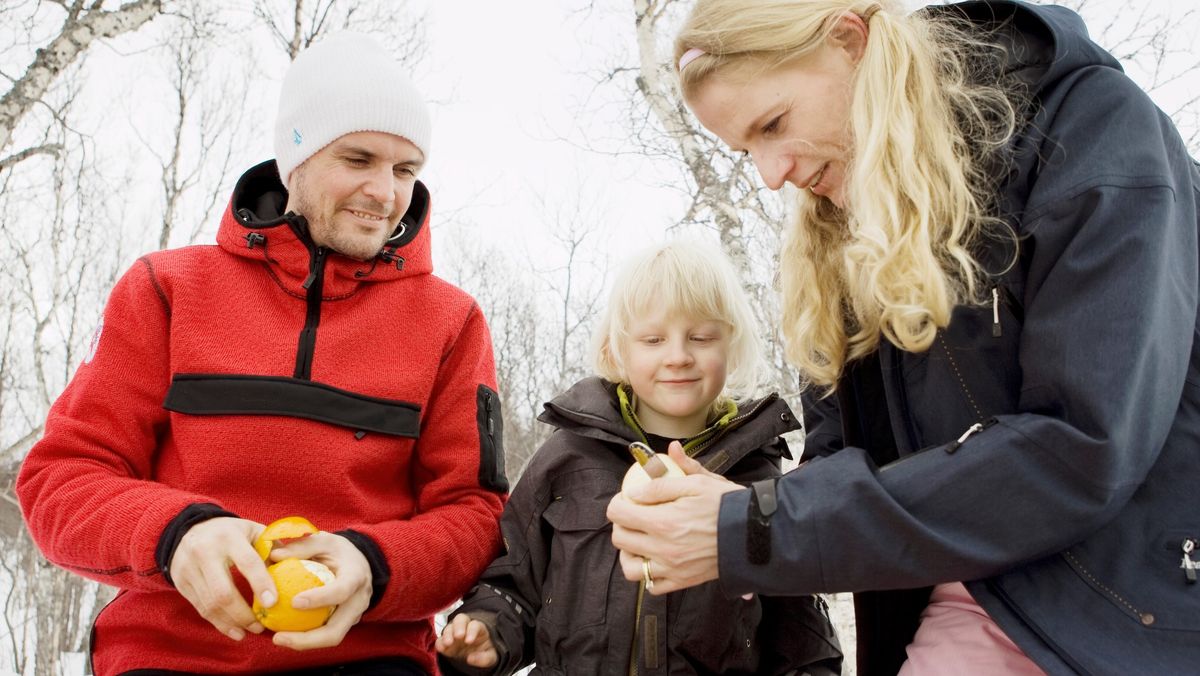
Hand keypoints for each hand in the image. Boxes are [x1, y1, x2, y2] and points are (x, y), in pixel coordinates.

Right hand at [169, 516, 272, 640]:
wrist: (188, 529)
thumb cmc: (230, 532)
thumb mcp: (251, 530)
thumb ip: (272, 547)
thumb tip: (294, 568)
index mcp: (229, 537)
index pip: (247, 562)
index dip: (261, 584)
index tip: (273, 603)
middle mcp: (206, 553)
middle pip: (223, 592)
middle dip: (243, 614)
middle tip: (260, 627)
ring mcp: (190, 569)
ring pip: (210, 604)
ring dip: (231, 623)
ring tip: (249, 632)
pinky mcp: (181, 582)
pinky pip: (200, 608)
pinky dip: (218, 622)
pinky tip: (233, 630)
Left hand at [267, 531, 372, 649]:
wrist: (361, 563)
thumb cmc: (339, 551)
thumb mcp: (325, 540)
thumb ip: (302, 547)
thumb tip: (274, 556)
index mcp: (356, 576)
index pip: (342, 591)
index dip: (320, 599)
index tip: (294, 602)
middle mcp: (358, 601)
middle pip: (336, 631)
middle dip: (307, 640)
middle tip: (278, 637)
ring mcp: (353, 616)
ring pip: (331, 638)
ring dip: (303, 643)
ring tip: (277, 638)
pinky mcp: (345, 623)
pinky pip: (325, 635)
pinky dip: (305, 637)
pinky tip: (284, 633)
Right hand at [435, 612, 498, 667]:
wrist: (477, 655)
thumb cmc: (485, 652)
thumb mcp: (491, 656)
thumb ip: (485, 658)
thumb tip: (470, 659)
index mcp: (479, 628)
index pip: (475, 624)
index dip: (472, 631)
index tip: (469, 641)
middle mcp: (466, 627)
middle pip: (460, 619)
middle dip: (458, 626)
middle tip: (458, 636)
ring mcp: (454, 633)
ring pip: (449, 627)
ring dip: (447, 634)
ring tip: (448, 643)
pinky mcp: (446, 642)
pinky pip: (440, 639)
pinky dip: (439, 643)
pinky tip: (441, 648)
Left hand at [607, 441, 743, 594]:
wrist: (754, 535)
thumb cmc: (727, 505)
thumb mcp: (698, 482)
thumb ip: (665, 479)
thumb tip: (645, 472)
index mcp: (662, 521)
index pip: (618, 513)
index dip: (618, 501)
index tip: (628, 497)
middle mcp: (662, 548)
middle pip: (619, 538)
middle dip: (621, 524)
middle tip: (634, 515)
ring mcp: (671, 568)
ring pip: (630, 567)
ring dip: (629, 553)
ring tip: (641, 540)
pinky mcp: (682, 581)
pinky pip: (653, 586)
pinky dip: (649, 574)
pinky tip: (657, 559)